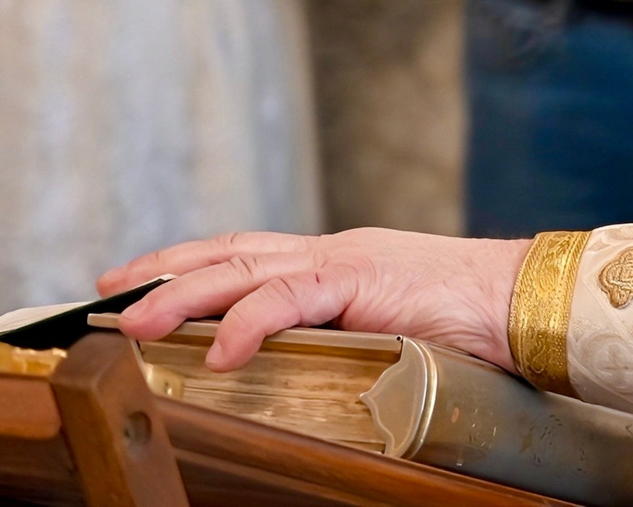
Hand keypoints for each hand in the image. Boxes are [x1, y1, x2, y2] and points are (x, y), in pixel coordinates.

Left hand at [101, 228, 528, 372]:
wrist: (526, 301)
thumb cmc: (473, 326)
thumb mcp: (390, 332)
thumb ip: (344, 341)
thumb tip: (299, 378)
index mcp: (337, 264)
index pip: (248, 255)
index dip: (189, 264)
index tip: (135, 280)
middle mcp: (332, 253)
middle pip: (230, 253)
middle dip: (163, 271)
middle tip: (106, 293)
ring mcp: (345, 261)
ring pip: (243, 269)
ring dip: (182, 296)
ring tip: (134, 324)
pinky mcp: (362, 279)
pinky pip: (289, 299)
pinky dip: (246, 323)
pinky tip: (216, 351)